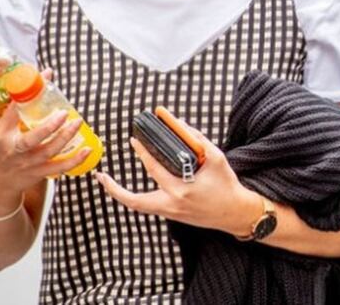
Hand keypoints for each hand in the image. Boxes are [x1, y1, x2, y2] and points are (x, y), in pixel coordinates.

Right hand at [0, 90, 94, 210]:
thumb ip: (1, 106)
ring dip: (66, 137)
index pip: (14, 111)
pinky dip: (75, 160)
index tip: (46, 76)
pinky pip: (59, 168)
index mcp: (0, 134)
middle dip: (50, 126)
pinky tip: (87, 149)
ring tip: (79, 122)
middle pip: (32, 139)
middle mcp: (13, 149)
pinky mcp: (38, 173)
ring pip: (49, 151)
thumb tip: (12, 79)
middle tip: (64, 112)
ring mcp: (27, 163)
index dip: (29, 93)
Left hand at [94, 111, 262, 235]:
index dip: (142, 152)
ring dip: (119, 195)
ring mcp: (170, 213)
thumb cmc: (226, 184)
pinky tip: (125, 188)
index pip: (155, 168)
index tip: (134, 139)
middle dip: (116, 185)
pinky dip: (134, 198)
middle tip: (104, 173)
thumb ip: (197, 140)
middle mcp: (172, 204)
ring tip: (105, 181)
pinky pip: (146, 207)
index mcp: (182, 190)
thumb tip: (178, 124)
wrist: (234, 212)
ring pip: (137, 207)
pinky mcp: (172, 215)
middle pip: (134, 199)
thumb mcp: (215, 158)